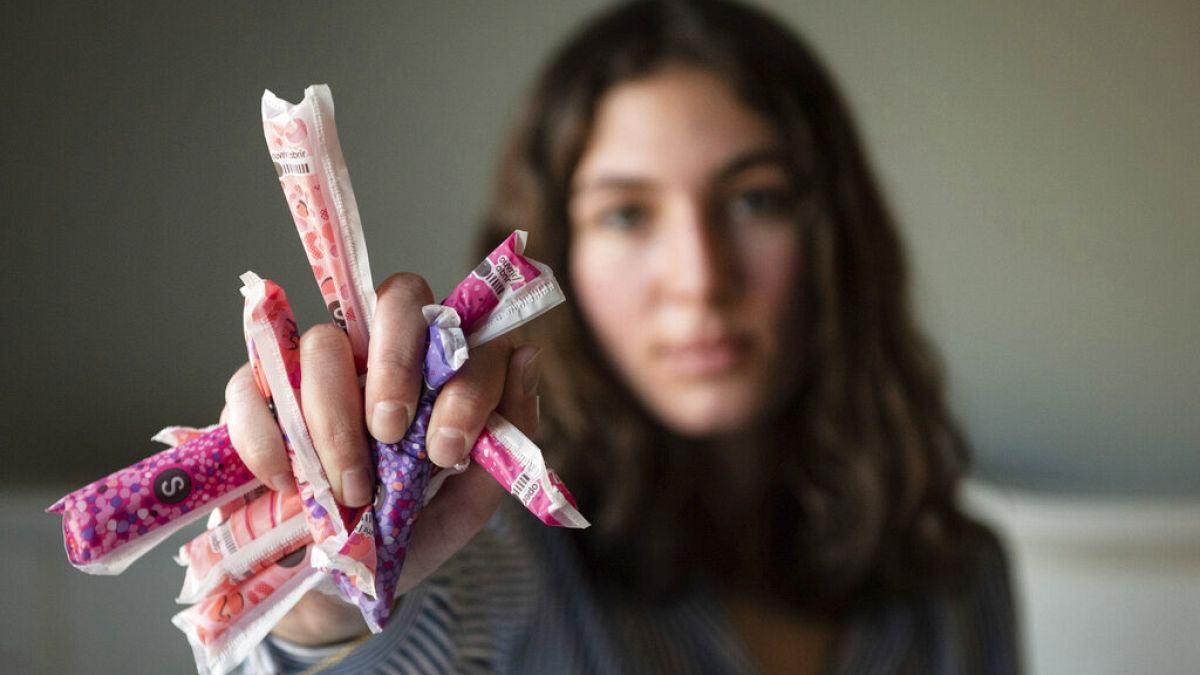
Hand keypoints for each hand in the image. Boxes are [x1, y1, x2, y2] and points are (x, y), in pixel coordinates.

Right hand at [222, 272, 541, 644]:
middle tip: (391, 433)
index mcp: (440, 368)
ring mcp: (314, 367)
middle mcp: (381, 350)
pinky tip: (287, 485)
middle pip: (398, 297)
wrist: (335, 585)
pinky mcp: (253, 396)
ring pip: (323, 345)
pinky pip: (252, 388)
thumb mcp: (469, 499)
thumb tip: (526, 357)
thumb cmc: (408, 531)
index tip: (447, 448)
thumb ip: (504, 438)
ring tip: (350, 492)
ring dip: (335, 425)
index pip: (465, 329)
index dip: (461, 379)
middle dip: (397, 364)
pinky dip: (269, 440)